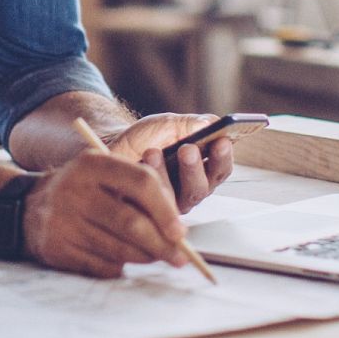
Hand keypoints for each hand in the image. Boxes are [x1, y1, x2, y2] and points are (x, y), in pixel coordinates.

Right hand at [21, 150, 188, 277]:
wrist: (27, 208)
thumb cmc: (82, 192)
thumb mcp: (103, 175)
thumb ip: (138, 192)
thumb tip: (177, 230)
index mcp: (92, 164)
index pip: (141, 183)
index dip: (166, 210)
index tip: (181, 232)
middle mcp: (74, 189)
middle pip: (131, 222)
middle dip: (161, 244)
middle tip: (179, 257)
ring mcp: (63, 220)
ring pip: (118, 249)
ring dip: (144, 258)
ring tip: (155, 257)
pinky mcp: (56, 247)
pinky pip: (100, 265)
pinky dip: (119, 266)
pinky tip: (122, 260)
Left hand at [106, 114, 234, 212]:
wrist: (114, 149)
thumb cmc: (147, 138)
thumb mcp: (169, 125)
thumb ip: (190, 124)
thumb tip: (211, 124)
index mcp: (204, 169)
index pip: (221, 168)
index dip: (224, 156)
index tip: (222, 140)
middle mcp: (192, 190)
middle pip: (204, 187)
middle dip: (196, 167)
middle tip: (188, 149)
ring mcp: (173, 204)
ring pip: (180, 198)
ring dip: (169, 175)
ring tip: (156, 152)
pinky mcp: (153, 213)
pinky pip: (156, 204)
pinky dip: (150, 180)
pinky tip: (144, 162)